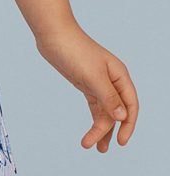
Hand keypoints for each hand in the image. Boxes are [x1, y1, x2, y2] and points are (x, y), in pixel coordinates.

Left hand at [35, 21, 137, 151]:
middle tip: (102, 148)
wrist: (52, 34)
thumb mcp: (92, 75)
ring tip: (95, 147)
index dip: (129, 125)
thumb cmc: (74, 49)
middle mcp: (112, 80)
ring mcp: (98, 83)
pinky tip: (91, 133)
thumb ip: (108, 96)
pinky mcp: (85, 84)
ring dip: (101, 129)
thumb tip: (122, 116)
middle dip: (110, 130)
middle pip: (117, 111)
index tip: (122, 141)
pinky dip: (94, 119)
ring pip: (105, 111)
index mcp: (119, 75)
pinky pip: (95, 106)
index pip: (131, 105)